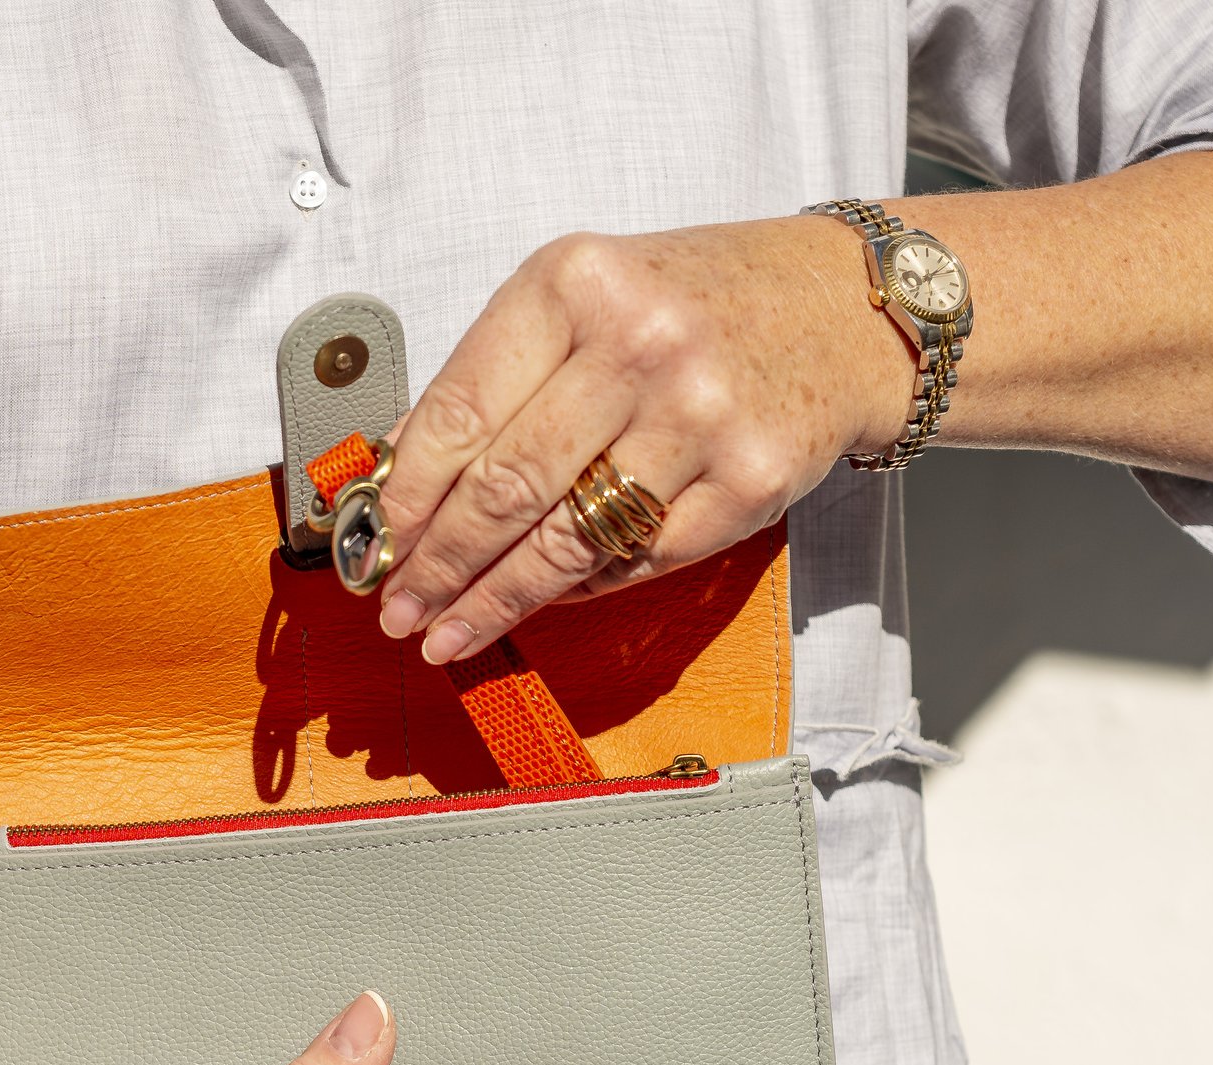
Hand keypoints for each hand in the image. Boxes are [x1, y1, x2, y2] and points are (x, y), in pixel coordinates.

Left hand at [373, 217, 909, 662]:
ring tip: (445, 632)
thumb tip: (400, 473)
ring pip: (563, 541)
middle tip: (396, 608)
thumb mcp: (584, 298)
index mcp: (576, 284)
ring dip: (490, 600)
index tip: (369, 545)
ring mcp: (699, 417)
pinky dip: (574, 590)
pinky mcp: (747, 483)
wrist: (842, 310)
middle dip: (434, 564)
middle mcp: (639, 345)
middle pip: (502, 488)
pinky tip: (538, 601)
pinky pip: (633, 562)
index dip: (403, 496)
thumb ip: (495, 373)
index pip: (459, 412)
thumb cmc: (695, 304)